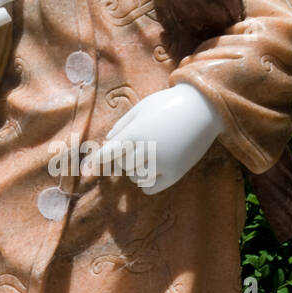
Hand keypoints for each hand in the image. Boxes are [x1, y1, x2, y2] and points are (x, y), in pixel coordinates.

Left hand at [87, 84, 226, 194]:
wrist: (204, 108)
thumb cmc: (169, 104)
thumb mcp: (142, 108)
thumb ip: (122, 124)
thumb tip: (108, 141)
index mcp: (136, 132)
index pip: (109, 153)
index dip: (97, 161)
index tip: (87, 169)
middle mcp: (147, 150)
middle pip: (123, 166)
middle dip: (124, 160)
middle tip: (134, 151)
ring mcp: (162, 163)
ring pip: (135, 178)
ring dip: (136, 171)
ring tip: (147, 157)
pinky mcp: (175, 173)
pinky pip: (150, 187)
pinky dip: (146, 182)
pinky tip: (152, 171)